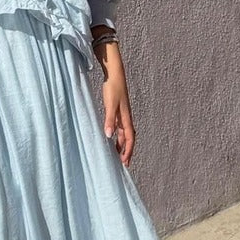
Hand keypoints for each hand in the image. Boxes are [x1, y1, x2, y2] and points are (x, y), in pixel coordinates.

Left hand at [97, 44, 134, 165]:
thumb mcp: (110, 105)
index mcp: (126, 118)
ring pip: (124, 134)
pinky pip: (119, 128)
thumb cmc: (113, 88)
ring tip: (117, 155)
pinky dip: (117, 136)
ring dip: (121, 145)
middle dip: (126, 151)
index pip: (130, 139)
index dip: (128, 151)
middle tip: (123, 164)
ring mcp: (122, 115)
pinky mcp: (117, 111)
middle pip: (128, 139)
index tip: (125, 162)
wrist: (115, 74)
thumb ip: (109, 120)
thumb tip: (108, 136)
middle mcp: (126, 118)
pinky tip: (111, 139)